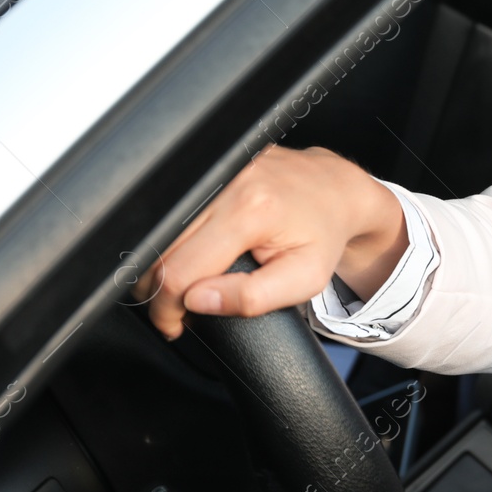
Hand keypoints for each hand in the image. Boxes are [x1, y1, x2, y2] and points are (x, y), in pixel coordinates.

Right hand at [132, 144, 407, 339]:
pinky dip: (169, 238)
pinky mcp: (207, 166)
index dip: (167, 308)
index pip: (179, 271)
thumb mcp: (304, 280)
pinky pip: (169, 210)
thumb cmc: (322, 236)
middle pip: (159, 249)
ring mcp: (213, 169)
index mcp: (249, 210)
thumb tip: (196, 301)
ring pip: (156, 229)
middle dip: (158, 288)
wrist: (335, 189)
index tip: (176, 325)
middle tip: (178, 310)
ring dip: (160, 264)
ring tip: (184, 284)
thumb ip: (253, 297)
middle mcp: (226, 182)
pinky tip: (187, 252)